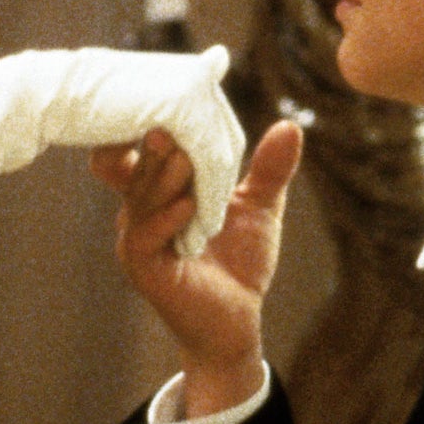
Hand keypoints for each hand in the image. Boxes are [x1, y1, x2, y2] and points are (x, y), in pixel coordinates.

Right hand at [91, 120, 303, 417]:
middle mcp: (138, 213)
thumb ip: (269, 171)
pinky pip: (146, 238)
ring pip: (140, 199)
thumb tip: (290, 125)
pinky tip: (188, 204)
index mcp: (157, 193)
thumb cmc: (239, 263)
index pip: (133, 153)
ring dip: (163, 177)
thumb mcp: (258, 208)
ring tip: (185, 156)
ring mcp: (136, 241)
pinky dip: (167, 219)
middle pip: (136, 168)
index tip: (161, 99)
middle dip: (153, 144)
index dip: (136, 128)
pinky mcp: (145, 269)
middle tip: (170, 119)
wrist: (237, 324)